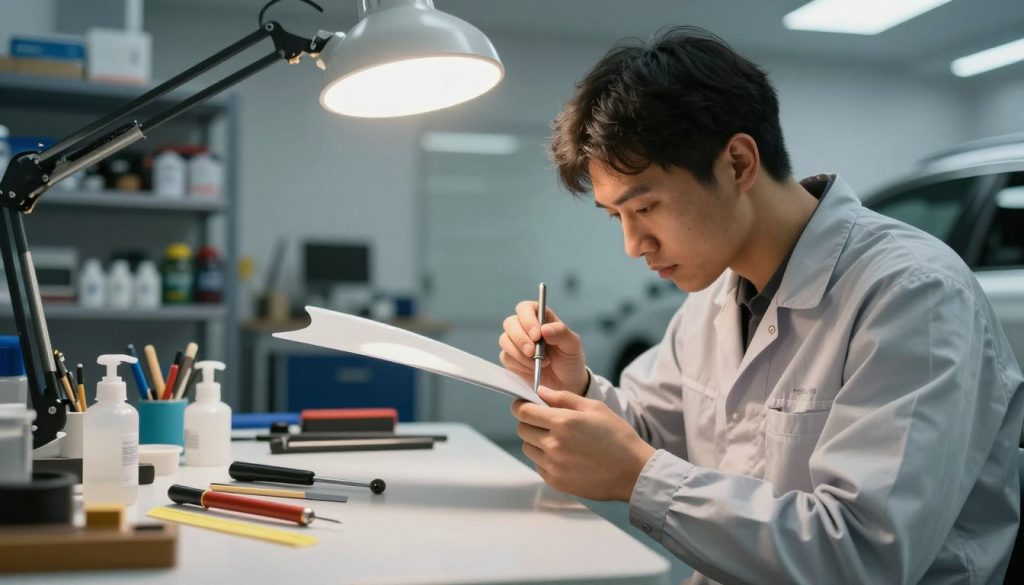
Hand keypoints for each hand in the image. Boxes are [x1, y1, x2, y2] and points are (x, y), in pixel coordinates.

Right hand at [498, 301, 588, 394]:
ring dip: (521, 354)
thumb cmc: (570, 359)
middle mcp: (524, 327)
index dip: (528, 319)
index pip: (525, 308)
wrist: (565, 382)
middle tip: (533, 352)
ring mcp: (515, 343)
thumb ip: (561, 333)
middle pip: (510, 323)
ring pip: (505, 340)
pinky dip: (520, 365)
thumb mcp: (573, 345)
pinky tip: (533, 369)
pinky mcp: (510, 358)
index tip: (537, 335)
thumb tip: (544, 329)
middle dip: (520, 338)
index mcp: (540, 318)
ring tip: (542, 363)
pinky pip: (506, 357)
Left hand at [511, 387, 655, 501]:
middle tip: (545, 421)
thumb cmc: (617, 437)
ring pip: (528, 448)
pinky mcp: (556, 481)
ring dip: (536, 441)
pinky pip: (538, 465)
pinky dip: (545, 459)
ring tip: (557, 440)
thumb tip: (541, 391)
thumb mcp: (594, 408)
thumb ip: (564, 398)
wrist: (632, 472)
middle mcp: (554, 444)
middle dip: (530, 422)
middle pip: (522, 429)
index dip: (521, 405)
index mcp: (562, 422)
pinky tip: (564, 456)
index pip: (524, 411)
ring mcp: (553, 465)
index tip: (525, 405)